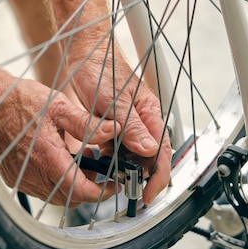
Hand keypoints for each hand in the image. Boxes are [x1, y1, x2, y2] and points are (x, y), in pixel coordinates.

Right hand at [0, 56, 119, 206]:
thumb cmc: (18, 100)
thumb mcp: (59, 106)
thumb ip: (88, 123)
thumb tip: (114, 130)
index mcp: (47, 158)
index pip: (80, 191)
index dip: (102, 192)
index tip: (114, 185)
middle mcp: (33, 174)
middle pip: (70, 197)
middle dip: (88, 186)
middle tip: (97, 166)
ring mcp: (21, 178)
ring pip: (55, 195)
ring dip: (71, 183)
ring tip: (78, 158)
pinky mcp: (13, 177)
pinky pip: (40, 188)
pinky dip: (55, 180)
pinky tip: (58, 158)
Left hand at [69, 49, 172, 204]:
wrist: (85, 53)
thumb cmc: (101, 70)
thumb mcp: (114, 102)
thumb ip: (132, 127)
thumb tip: (151, 151)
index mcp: (151, 114)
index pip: (163, 153)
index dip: (158, 177)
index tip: (147, 194)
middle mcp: (144, 120)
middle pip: (151, 158)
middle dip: (141, 176)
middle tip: (127, 190)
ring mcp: (131, 124)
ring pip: (134, 155)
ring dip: (125, 167)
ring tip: (110, 174)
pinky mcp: (117, 125)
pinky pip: (120, 148)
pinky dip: (112, 157)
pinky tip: (101, 159)